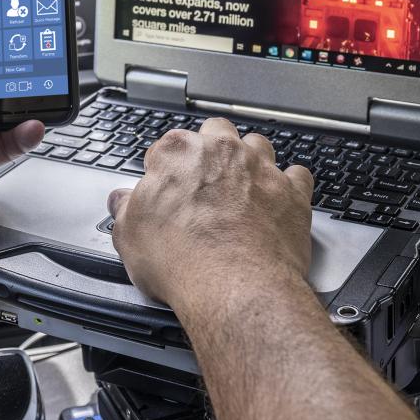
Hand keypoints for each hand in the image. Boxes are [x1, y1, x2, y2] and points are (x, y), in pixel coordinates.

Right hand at [108, 117, 312, 308]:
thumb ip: (125, 210)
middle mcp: (221, 151)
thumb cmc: (183, 260)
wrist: (236, 286)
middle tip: (205, 179)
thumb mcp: (130, 237)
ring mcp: (260, 168)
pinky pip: (297, 175)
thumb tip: (122, 201)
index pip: (166, 147)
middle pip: (215, 132)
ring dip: (251, 160)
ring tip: (244, 185)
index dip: (164, 169)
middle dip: (211, 149)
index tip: (164, 188)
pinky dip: (290, 185)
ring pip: (257, 145)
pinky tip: (281, 199)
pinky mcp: (291, 192)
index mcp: (177, 154)